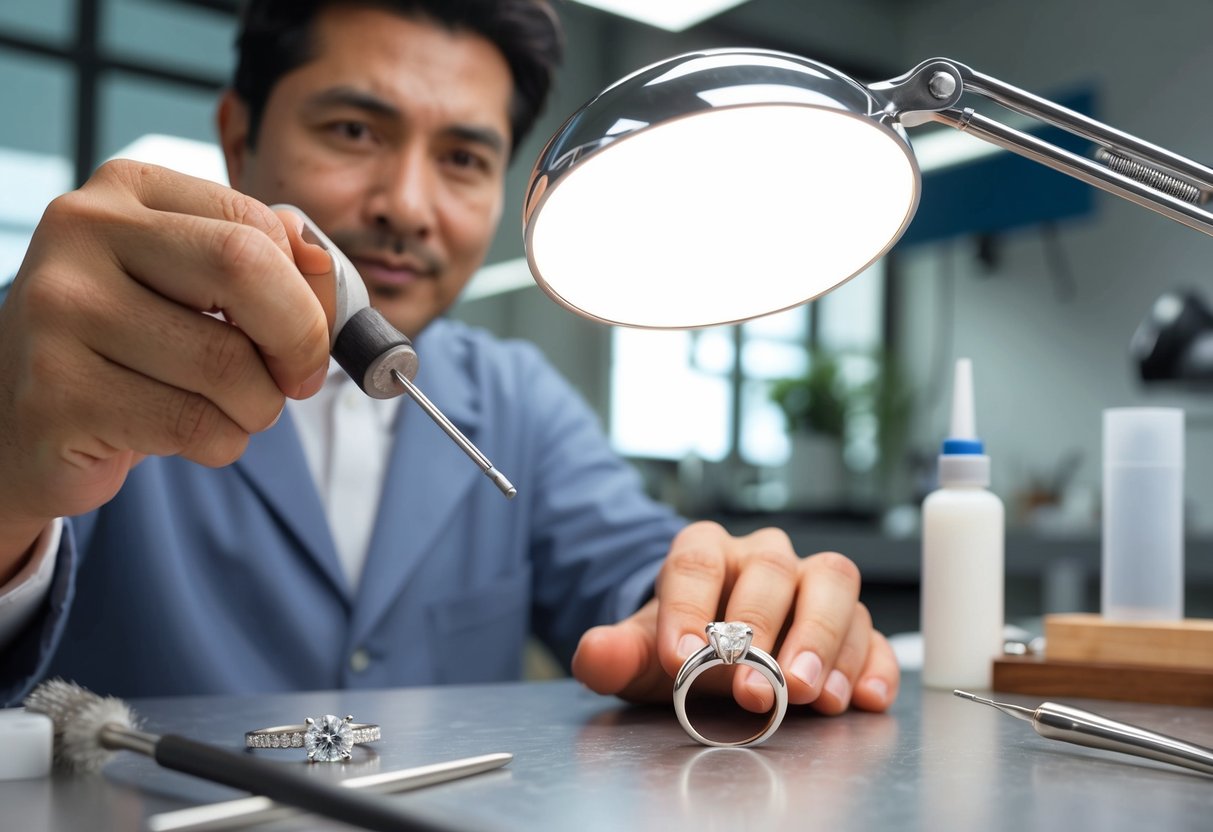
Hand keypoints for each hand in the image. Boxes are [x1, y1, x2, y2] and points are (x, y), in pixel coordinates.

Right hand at [0, 161, 332, 566]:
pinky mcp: (55, 391)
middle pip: (244, 267)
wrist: (26, 419)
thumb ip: (269, 265)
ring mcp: (58, 310)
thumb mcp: (197, 288)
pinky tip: (184, 435)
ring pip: (227, 364)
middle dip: (298, 338)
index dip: (308, 294)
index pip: (256, 224)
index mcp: (126, 190)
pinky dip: (220, 442)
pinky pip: (193, 424)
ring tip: (226, 410)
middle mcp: (81, 232)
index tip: (309, 339)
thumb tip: (322, 263)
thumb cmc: (136, 347)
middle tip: (296, 380)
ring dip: (257, 407)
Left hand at [571, 521, 899, 714]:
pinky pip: (872, 633)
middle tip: (754, 687)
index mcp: (707, 550)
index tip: (680, 657)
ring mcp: (813, 586)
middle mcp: (765, 558)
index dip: (689, 606)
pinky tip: (862, 699)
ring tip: (810, 693)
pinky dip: (871, 664)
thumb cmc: (682, 648)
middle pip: (773, 570)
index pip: (696, 560)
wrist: (716, 658)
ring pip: (834, 585)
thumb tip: (592, 652)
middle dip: (765, 630)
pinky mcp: (851, 625)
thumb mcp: (642, 654)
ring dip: (825, 640)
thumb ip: (613, 654)